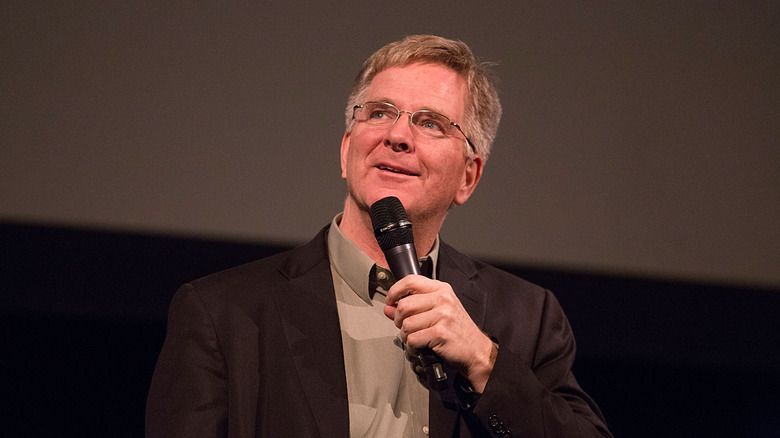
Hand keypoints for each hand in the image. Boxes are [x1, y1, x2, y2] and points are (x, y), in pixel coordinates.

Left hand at [383, 275, 495, 391]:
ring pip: (406, 324)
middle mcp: (443, 299)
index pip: (410, 281)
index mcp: (441, 289)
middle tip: (404, 326)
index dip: (394, 291)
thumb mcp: (438, 311)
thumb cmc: (457, 330)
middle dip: (398, 319)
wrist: (477, 349)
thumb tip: (388, 308)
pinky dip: (412, 347)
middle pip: (404, 305)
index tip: (390, 301)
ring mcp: (443, 315)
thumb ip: (412, 307)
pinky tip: (420, 347)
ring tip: (415, 338)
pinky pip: (413, 339)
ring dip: (406, 336)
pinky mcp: (440, 333)